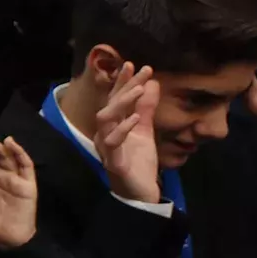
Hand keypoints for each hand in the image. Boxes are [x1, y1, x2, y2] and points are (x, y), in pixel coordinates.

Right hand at [92, 62, 160, 204]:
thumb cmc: (139, 163)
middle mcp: (104, 133)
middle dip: (124, 86)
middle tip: (140, 69)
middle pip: (109, 104)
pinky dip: (123, 127)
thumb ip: (146, 109)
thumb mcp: (146, 131)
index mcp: (112, 126)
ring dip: (121, 102)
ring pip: (105, 119)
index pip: (115, 99)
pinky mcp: (113, 160)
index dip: (122, 81)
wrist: (140, 194)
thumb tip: (152, 83)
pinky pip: (113, 141)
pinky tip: (135, 118)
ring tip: (138, 89)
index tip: (134, 64)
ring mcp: (106, 147)